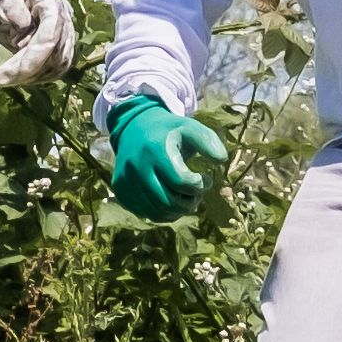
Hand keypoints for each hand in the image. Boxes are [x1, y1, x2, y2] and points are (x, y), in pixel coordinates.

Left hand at [0, 0, 82, 90]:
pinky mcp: (59, 48)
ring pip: (58, 64)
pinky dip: (37, 77)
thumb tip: (24, 24)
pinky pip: (55, 69)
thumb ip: (9, 4)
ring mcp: (64, 33)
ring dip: (32, 76)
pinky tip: (17, 78)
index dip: (33, 56)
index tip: (7, 71)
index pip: (50, 33)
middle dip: (27, 69)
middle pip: (55, 51)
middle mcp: (62, 17)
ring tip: (5, 79)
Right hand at [102, 94, 229, 223]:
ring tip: (186, 198)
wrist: (134, 128)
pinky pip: (146, 214)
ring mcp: (126, 181)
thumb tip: (221, 160)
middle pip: (169, 202)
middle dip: (191, 202)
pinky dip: (164, 213)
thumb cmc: (168, 131)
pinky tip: (171, 200)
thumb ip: (208, 141)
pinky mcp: (121, 191)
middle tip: (197, 193)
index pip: (181, 181)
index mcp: (154, 149)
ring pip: (158, 212)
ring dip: (178, 210)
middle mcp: (136, 167)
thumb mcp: (190, 127)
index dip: (200, 185)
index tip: (205, 178)